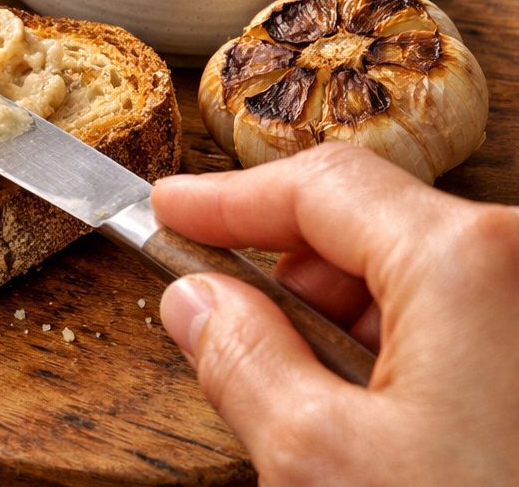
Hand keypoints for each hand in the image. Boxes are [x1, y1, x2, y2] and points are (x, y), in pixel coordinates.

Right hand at [151, 142, 518, 484]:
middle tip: (221, 318)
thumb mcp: (323, 464)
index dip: (225, 198)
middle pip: (375, 226)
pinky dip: (413, 351)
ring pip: (426, 278)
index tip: (170, 210)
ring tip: (311, 403)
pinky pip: (476, 321)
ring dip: (351, 320)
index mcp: (468, 263)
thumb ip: (242, 360)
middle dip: (289, 270)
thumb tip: (198, 304)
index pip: (318, 187)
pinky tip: (386, 424)